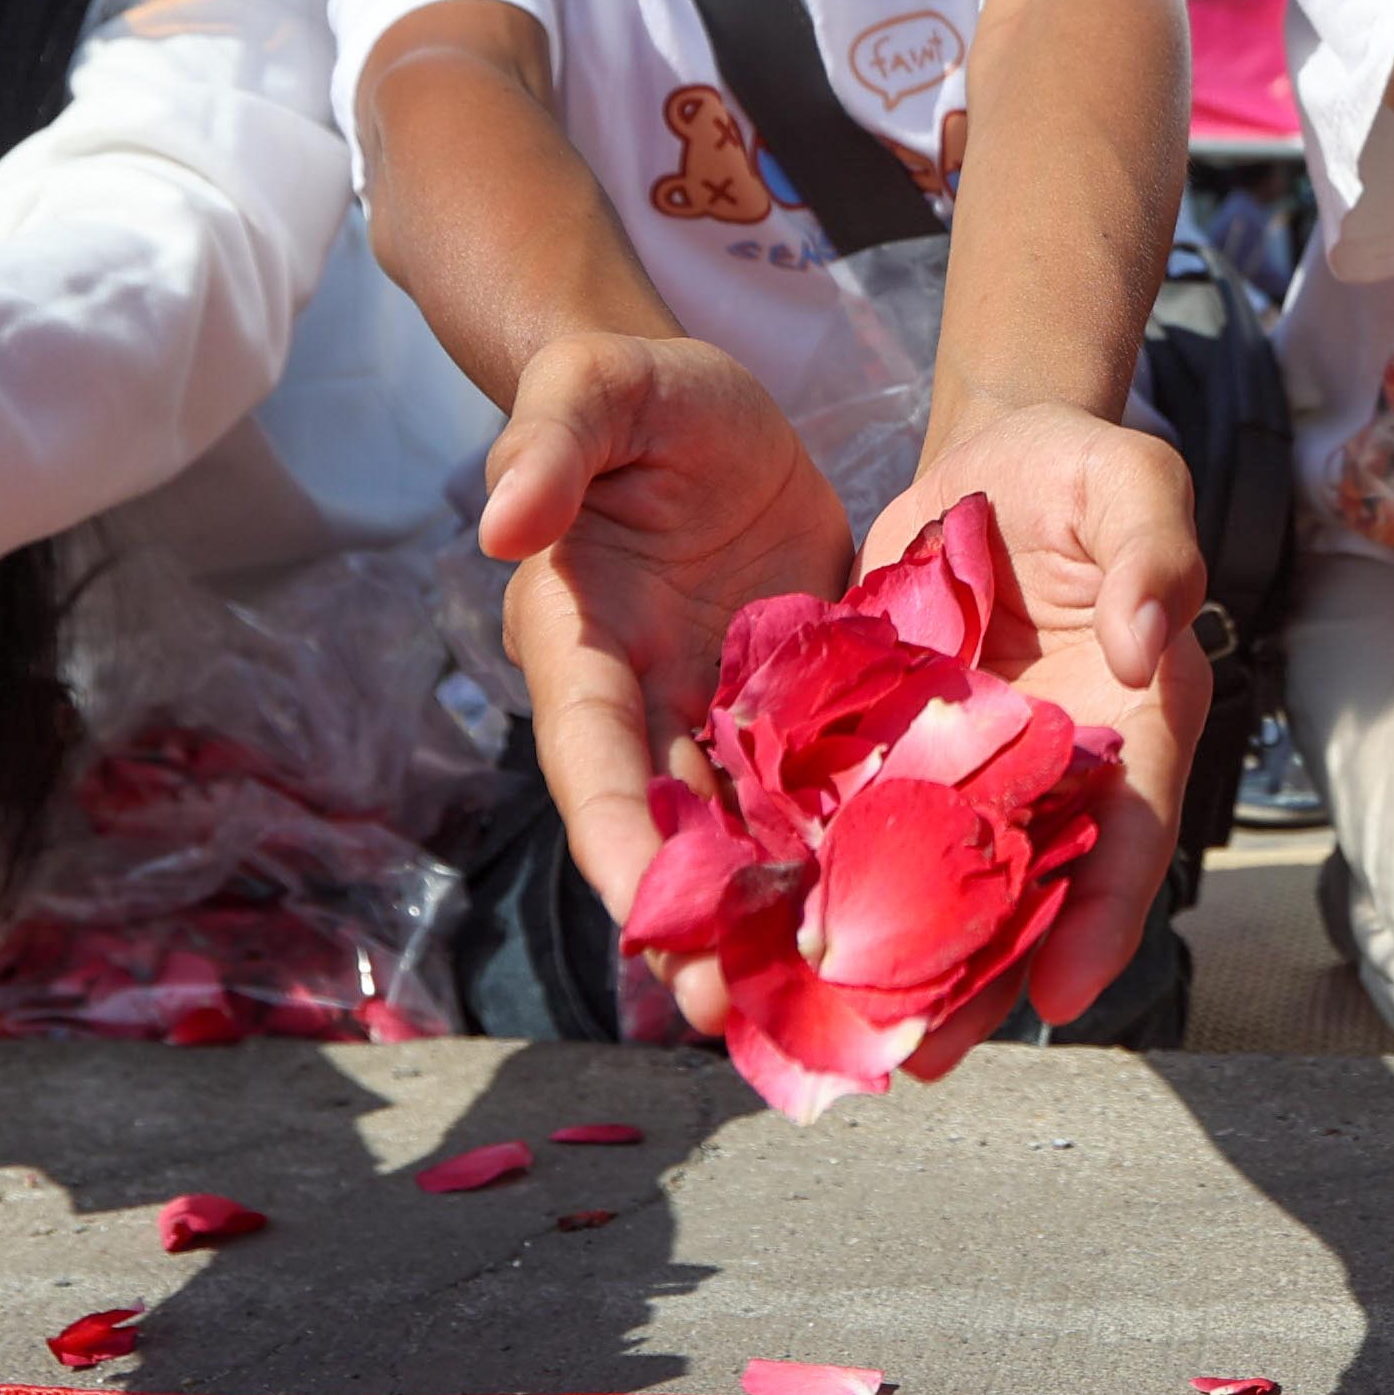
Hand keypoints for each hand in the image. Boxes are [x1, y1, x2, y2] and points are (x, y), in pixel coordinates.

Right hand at [478, 333, 847, 1029]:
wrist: (717, 406)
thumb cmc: (643, 390)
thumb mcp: (600, 383)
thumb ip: (549, 439)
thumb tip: (499, 521)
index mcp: (580, 645)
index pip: (593, 759)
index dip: (619, 843)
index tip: (653, 925)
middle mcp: (642, 704)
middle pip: (663, 832)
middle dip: (695, 923)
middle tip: (741, 1011)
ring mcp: (714, 718)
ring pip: (738, 836)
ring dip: (768, 918)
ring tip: (820, 1003)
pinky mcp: (789, 714)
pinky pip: (810, 797)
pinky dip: (835, 859)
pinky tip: (894, 919)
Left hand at [862, 399, 1206, 1053]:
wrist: (987, 463)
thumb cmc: (1079, 472)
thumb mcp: (1134, 481)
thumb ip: (1156, 552)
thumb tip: (1147, 643)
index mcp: (1133, 723)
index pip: (1130, 834)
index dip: (1103, 917)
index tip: (1061, 992)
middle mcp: (1051, 771)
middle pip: (1026, 894)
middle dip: (979, 979)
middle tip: (922, 1057)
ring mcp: (967, 775)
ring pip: (937, 884)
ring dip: (893, 960)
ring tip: (836, 1033)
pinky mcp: (889, 756)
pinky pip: (857, 829)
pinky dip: (822, 882)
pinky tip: (769, 937)